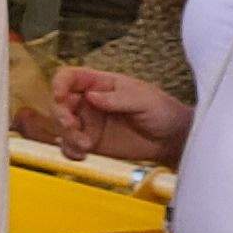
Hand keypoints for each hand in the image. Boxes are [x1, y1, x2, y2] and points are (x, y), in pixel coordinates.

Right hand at [50, 67, 192, 165]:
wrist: (172, 140)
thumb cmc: (162, 111)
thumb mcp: (143, 100)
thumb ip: (117, 98)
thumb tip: (91, 96)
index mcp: (100, 84)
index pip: (70, 77)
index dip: (60, 83)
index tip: (60, 96)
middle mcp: (89, 102)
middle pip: (60, 103)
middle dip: (60, 115)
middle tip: (71, 126)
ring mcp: (88, 123)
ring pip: (62, 127)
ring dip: (67, 136)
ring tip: (85, 146)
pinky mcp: (90, 143)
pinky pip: (70, 146)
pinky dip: (70, 151)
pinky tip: (83, 155)